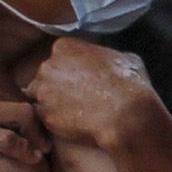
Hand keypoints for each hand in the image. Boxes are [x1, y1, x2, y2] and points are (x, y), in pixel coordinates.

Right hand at [0, 56, 45, 171]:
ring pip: (24, 117)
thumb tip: (5, 87)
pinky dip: (25, 150)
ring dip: (37, 136)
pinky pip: (9, 139)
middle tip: (42, 139)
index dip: (25, 105)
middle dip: (35, 122)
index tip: (29, 121)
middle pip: (24, 100)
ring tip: (40, 149)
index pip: (15, 85)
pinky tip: (31, 159)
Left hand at [29, 36, 168, 152]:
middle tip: (77, 99)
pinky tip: (74, 125)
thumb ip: (107, 57)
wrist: (126, 116)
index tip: (81, 81)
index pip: (59, 57)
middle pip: (46, 76)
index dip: (70, 70)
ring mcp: (43, 91)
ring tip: (75, 114)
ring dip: (53, 104)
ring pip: (41, 97)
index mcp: (64, 47)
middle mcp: (47, 65)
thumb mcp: (126, 59)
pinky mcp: (44, 115)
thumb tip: (109, 62)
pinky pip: (45, 118)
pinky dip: (56, 122)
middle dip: (58, 86)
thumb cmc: (129, 85)